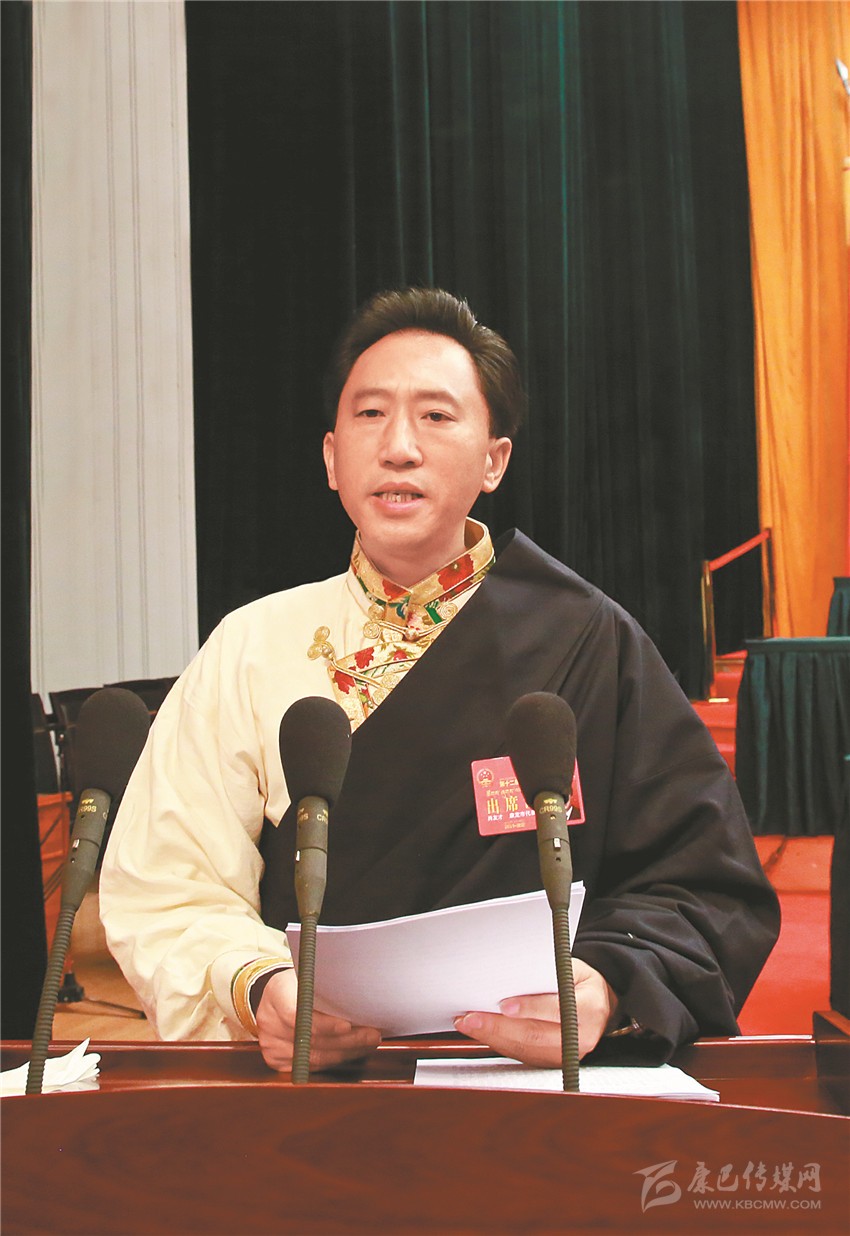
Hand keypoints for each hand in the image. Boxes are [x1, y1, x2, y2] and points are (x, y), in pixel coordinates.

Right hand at [255, 969, 381, 1071]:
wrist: (278, 995)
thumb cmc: (303, 982)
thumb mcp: (311, 975)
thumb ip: (328, 986)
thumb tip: (362, 997)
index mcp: (276, 992)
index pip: (297, 1013)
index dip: (324, 1023)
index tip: (348, 1025)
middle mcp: (268, 1020)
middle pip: (309, 1039)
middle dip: (346, 1040)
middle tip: (372, 1035)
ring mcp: (270, 1043)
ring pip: (313, 1057)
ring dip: (345, 1052)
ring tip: (368, 1044)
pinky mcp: (275, 1060)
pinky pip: (310, 1066)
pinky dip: (333, 1060)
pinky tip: (351, 1052)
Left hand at [453, 958, 616, 1066]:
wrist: (601, 1004)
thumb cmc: (582, 981)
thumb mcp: (572, 967)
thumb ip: (547, 973)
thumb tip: (511, 974)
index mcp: (589, 1008)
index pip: (556, 1009)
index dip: (529, 1008)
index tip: (504, 1005)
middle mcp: (580, 1037)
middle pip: (534, 1035)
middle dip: (497, 1027)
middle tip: (471, 1018)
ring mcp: (567, 1055)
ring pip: (524, 1050)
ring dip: (492, 1037)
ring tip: (468, 1024)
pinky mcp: (554, 1063)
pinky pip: (523, 1056)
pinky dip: (500, 1044)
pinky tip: (482, 1034)